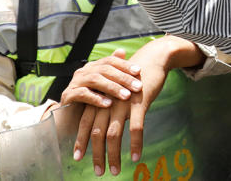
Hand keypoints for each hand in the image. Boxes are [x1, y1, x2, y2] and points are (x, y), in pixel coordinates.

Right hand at [60, 49, 142, 108]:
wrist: (71, 122)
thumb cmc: (93, 105)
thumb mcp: (106, 90)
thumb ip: (115, 73)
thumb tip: (122, 50)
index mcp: (93, 67)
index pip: (110, 60)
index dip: (125, 64)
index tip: (139, 71)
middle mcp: (83, 72)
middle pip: (105, 69)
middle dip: (123, 78)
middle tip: (137, 86)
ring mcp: (74, 83)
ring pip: (95, 80)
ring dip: (112, 87)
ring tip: (126, 96)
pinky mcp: (67, 96)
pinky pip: (82, 94)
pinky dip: (96, 98)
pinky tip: (108, 104)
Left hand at [72, 36, 202, 173]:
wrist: (152, 60)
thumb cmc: (133, 79)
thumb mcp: (116, 92)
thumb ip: (107, 107)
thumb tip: (102, 129)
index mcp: (100, 99)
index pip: (85, 123)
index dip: (81, 141)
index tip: (77, 158)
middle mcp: (108, 102)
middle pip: (97, 133)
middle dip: (96, 155)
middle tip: (99, 172)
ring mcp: (122, 103)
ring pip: (114, 135)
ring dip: (113, 155)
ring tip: (116, 171)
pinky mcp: (139, 104)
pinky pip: (136, 129)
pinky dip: (135, 145)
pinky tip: (135, 157)